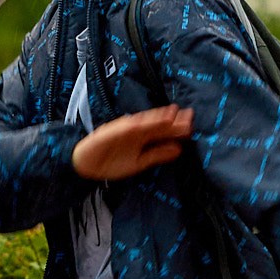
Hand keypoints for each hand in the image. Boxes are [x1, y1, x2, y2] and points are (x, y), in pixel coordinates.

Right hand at [72, 107, 192, 180]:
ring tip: (173, 114)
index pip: (164, 131)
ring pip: (144, 122)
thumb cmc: (112, 162)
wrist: (86, 164)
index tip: (192, 126)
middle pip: (158, 123)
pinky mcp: (113, 131)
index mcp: (144, 137)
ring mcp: (125, 129)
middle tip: (189, 115)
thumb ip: (158, 154)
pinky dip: (136, 124)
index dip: (178, 128)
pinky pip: (126, 127)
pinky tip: (147, 122)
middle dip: (172, 119)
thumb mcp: (140, 162)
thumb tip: (179, 149)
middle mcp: (137, 130)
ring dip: (157, 117)